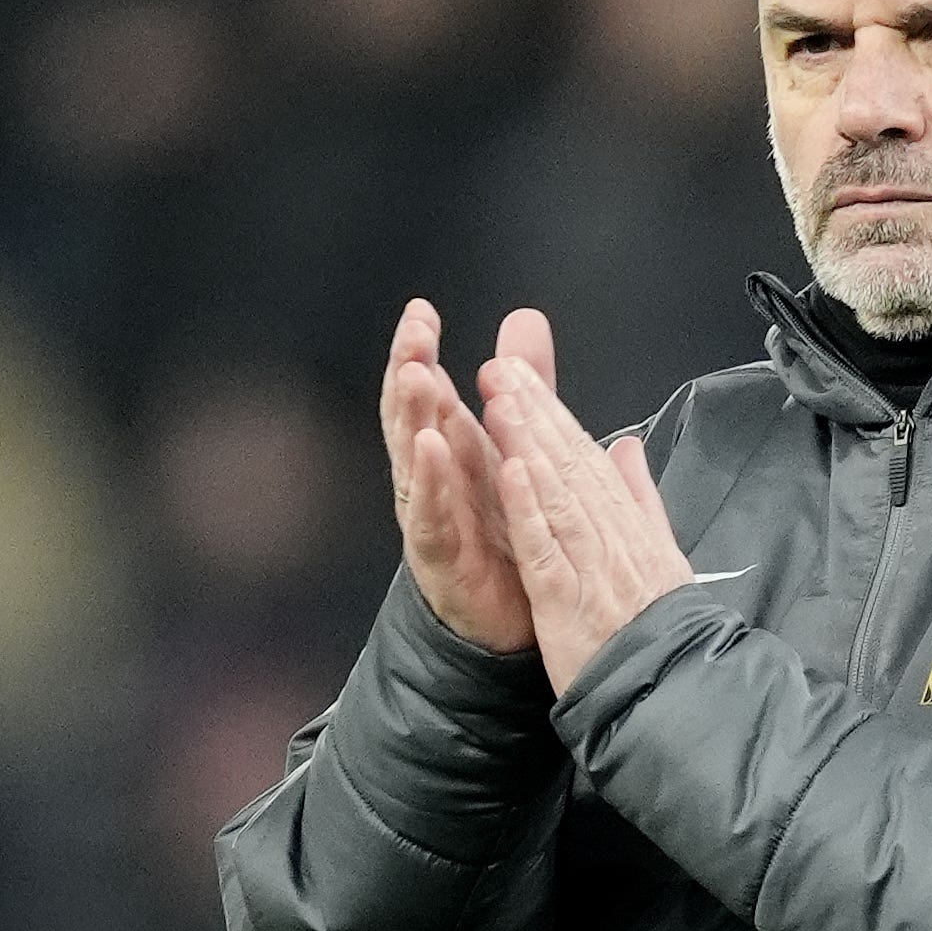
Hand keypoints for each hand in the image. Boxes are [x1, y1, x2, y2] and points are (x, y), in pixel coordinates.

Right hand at [380, 298, 555, 653]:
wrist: (517, 619)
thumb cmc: (508, 530)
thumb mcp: (518, 447)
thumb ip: (523, 387)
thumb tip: (522, 321)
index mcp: (454, 450)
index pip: (428, 392)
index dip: (420, 352)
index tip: (422, 311)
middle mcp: (435, 478)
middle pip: (412, 417)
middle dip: (408, 373)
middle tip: (414, 335)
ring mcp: (432, 517)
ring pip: (413, 461)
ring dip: (413, 417)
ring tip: (418, 377)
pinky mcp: (442, 558)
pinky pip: (429, 517)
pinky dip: (428, 484)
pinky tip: (429, 451)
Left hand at [479, 352, 692, 692]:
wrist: (676, 689)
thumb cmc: (662, 629)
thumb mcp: (661, 555)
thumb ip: (641, 499)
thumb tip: (628, 448)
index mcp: (627, 524)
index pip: (586, 457)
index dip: (551, 412)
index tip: (520, 375)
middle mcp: (612, 535)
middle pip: (570, 464)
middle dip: (534, 411)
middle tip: (501, 367)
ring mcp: (592, 565)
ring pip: (557, 493)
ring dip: (529, 444)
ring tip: (500, 401)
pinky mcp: (570, 600)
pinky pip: (548, 547)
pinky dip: (531, 508)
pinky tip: (510, 471)